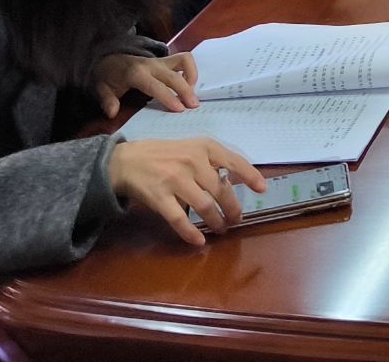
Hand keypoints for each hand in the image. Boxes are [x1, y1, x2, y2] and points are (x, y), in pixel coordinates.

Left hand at [92, 51, 199, 118]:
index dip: (168, 97)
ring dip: (192, 76)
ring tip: (192, 94)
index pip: (155, 86)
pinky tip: (188, 85)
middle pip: (174, 75)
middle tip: (193, 106)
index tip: (179, 109)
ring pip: (184, 60)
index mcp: (136, 73)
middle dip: (186, 91)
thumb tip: (113, 113)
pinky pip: (184, 59)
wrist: (109, 58)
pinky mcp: (166, 60)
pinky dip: (190, 71)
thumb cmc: (108, 76)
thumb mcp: (100, 89)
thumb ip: (107, 101)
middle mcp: (151, 64)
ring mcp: (160, 60)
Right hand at [108, 138, 265, 247]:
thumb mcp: (191, 149)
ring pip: (205, 206)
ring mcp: (176, 180)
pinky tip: (199, 240)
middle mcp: (192, 162)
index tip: (262, 189)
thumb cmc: (164, 155)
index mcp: (203, 147)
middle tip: (236, 220)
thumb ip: (211, 162)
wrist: (126, 161)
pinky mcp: (160, 197)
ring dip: (216, 222)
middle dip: (232, 209)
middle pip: (221, 190)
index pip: (233, 161)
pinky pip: (180, 219)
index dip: (250, 175)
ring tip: (221, 229)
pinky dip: (191, 233)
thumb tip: (235, 182)